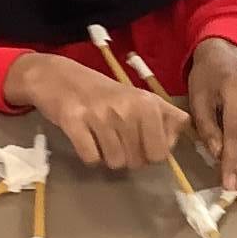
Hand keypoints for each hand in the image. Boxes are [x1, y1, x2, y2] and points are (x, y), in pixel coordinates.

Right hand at [4, 52, 186, 170]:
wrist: (57, 76)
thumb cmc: (102, 91)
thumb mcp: (138, 97)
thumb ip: (165, 116)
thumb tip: (179, 135)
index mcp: (146, 103)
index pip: (161, 152)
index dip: (149, 154)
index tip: (138, 142)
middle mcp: (126, 107)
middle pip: (137, 161)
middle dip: (127, 158)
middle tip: (115, 140)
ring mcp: (99, 114)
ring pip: (114, 162)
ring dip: (106, 156)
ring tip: (99, 137)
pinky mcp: (73, 121)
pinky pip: (90, 158)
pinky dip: (88, 155)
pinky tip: (84, 138)